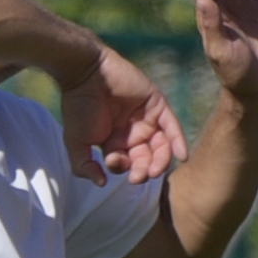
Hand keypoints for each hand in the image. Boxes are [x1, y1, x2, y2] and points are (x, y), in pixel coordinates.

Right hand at [67, 48, 187, 182]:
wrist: (85, 73)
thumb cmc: (77, 107)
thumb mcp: (75, 141)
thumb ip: (84, 165)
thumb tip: (102, 184)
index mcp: (115, 143)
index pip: (127, 164)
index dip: (123, 168)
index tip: (113, 162)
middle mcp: (133, 134)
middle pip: (147, 159)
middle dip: (144, 170)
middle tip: (139, 176)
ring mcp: (147, 120)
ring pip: (161, 146)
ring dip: (161, 161)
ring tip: (156, 170)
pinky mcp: (158, 105)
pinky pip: (172, 127)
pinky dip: (178, 142)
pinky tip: (182, 157)